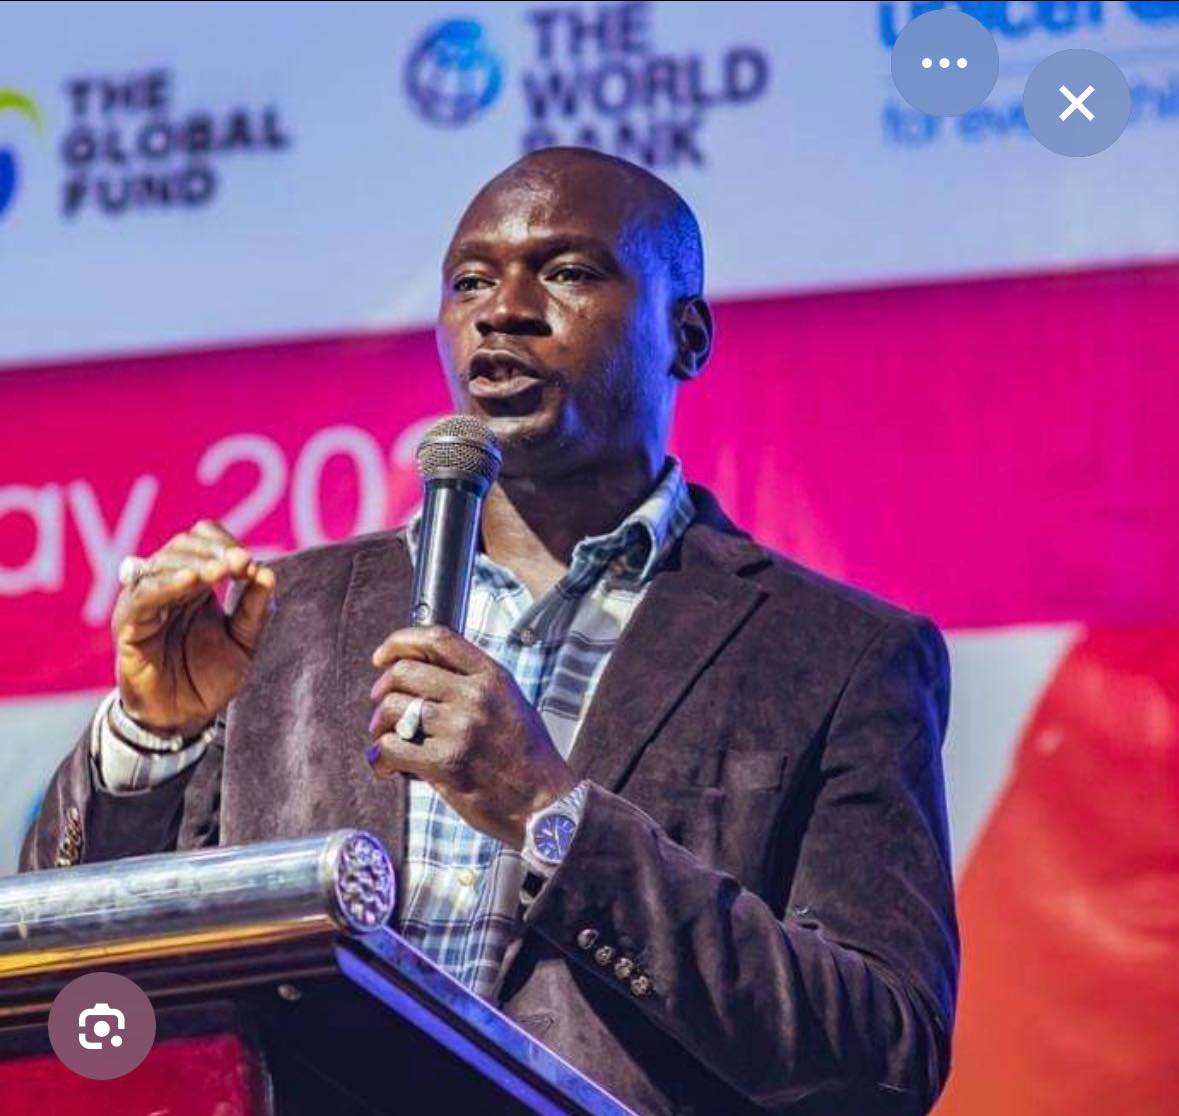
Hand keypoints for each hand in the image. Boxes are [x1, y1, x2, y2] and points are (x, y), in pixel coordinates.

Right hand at [113, 519, 275, 737]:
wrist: (184, 717)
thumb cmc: (210, 676)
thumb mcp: (243, 641)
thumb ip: (255, 610)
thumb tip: (268, 574)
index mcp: (195, 583)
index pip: (204, 540)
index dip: (226, 545)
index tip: (250, 563)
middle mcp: (168, 586)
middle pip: (185, 546)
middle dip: (217, 552)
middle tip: (242, 563)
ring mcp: (146, 603)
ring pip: (163, 564)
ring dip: (196, 563)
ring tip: (221, 570)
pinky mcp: (129, 625)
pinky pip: (144, 596)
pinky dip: (168, 584)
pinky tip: (192, 580)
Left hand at [366, 626, 577, 848]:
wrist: (544, 802)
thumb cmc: (527, 755)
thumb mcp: (510, 701)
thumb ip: (473, 681)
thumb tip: (423, 670)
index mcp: (492, 677)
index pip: (437, 639)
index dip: (400, 642)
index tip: (383, 656)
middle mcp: (475, 696)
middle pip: (404, 672)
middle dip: (382, 688)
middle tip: (382, 706)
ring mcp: (460, 728)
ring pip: (393, 708)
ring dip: (380, 725)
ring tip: (386, 739)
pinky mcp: (445, 763)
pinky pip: (391, 747)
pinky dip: (379, 757)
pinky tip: (387, 764)